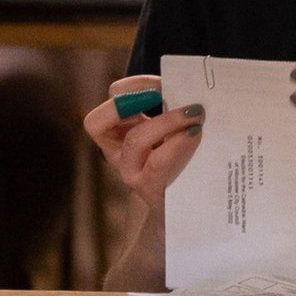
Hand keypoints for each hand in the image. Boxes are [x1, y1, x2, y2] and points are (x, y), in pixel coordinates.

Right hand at [84, 74, 202, 210]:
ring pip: (135, 140)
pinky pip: (158, 163)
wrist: (191, 212)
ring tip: (194, 116)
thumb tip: (193, 86)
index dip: (131, 87)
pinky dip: (178, 144)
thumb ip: (173, 110)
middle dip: (134, 99)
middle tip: (165, 92)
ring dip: (166, 121)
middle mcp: (118, 155)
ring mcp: (132, 174)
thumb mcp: (172, 134)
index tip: (161, 82)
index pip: (109, 103)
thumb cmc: (183, 165)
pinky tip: (195, 135)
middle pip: (100, 121)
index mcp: (120, 135)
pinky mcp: (151, 190)